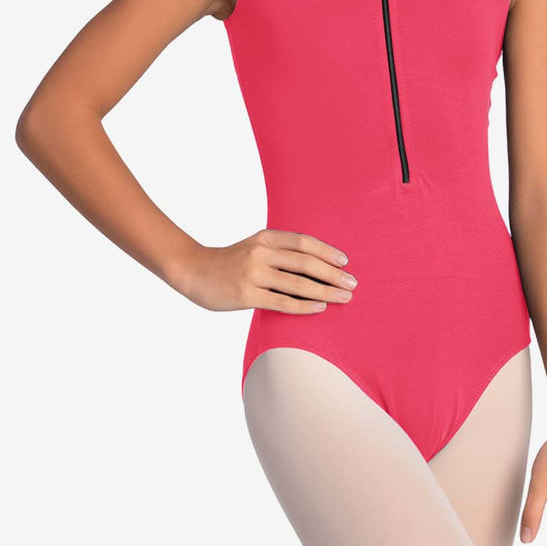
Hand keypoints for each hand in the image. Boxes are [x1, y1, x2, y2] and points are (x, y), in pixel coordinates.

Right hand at [180, 228, 357, 313]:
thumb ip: (279, 251)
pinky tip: (320, 308)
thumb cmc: (230, 262)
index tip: (345, 261)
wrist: (193, 271)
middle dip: (333, 273)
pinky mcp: (246, 295)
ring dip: (326, 291)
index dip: (326, 251)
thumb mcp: (254, 247)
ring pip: (298, 284)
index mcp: (265, 237)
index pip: (303, 242)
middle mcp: (260, 252)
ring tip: (344, 297)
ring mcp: (253, 274)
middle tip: (353, 282)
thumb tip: (317, 264)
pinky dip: (304, 306)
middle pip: (305, 262)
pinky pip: (282, 302)